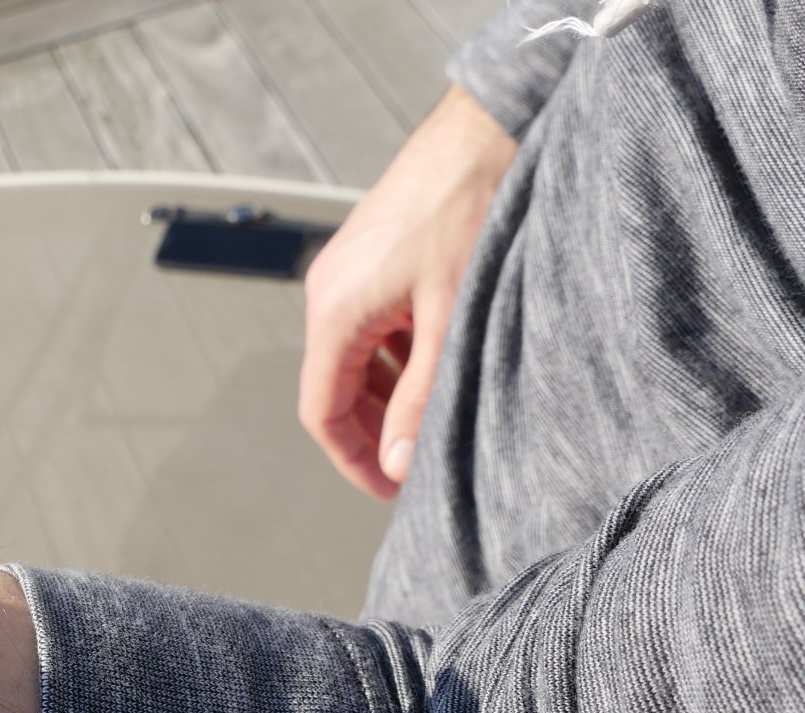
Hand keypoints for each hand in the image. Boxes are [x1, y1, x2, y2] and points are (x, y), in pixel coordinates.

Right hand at [299, 85, 516, 498]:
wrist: (482, 132)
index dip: (352, 459)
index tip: (389, 489)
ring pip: (358, 359)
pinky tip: (441, 363)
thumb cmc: (466, 210)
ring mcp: (347, 276)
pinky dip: (400, 356)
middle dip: (374, 431)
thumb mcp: (450, 319)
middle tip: (419, 462)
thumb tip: (401, 461)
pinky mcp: (370, 262)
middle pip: (336, 388)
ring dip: (390, 394)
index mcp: (334, 313)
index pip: (322, 411)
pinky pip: (373, 327)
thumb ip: (423, 397)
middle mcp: (329, 295)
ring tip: (436, 416)